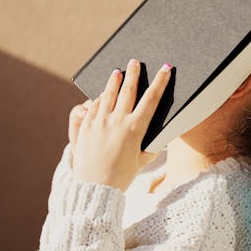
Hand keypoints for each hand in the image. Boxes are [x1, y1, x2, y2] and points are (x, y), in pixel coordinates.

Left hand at [69, 59, 171, 190]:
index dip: (160, 82)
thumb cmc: (121, 177)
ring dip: (114, 81)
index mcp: (135, 129)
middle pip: (128, 90)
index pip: (151, 99)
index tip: (166, 69)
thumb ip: (151, 149)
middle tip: (135, 61)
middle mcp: (117, 121)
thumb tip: (161, 141)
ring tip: (117, 72)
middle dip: (134, 73)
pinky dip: (98, 99)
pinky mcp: (85, 126)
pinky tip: (100, 96)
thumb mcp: (140, 162)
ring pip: (107, 94)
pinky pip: (92, 107)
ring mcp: (99, 122)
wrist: (94, 188)